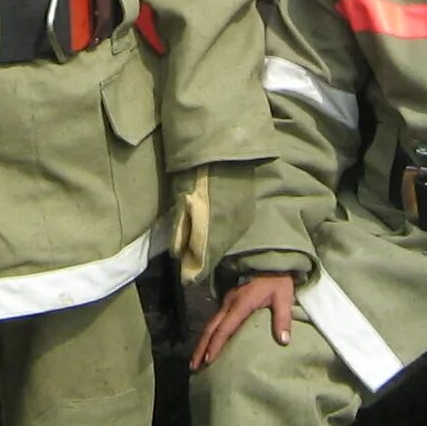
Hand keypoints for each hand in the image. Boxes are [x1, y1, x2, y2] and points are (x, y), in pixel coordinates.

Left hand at [171, 162, 259, 284]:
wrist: (223, 148)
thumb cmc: (195, 171)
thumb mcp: (182, 201)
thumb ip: (181, 231)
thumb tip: (178, 256)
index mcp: (216, 230)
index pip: (205, 261)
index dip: (194, 271)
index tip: (185, 277)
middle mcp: (234, 229)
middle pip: (217, 252)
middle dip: (203, 260)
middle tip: (189, 263)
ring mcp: (244, 219)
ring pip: (227, 241)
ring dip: (214, 246)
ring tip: (200, 248)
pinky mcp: (248, 210)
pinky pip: (234, 230)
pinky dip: (223, 234)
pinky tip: (215, 230)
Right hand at [189, 272, 293, 370]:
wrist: (271, 263)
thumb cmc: (277, 281)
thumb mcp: (284, 297)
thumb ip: (283, 318)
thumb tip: (283, 341)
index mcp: (241, 304)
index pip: (225, 327)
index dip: (216, 344)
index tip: (208, 360)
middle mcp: (229, 303)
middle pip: (211, 328)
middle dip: (201, 347)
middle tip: (193, 366)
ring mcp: (227, 302)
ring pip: (210, 325)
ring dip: (202, 343)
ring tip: (195, 361)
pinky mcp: (228, 302)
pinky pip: (215, 321)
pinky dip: (208, 335)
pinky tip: (207, 345)